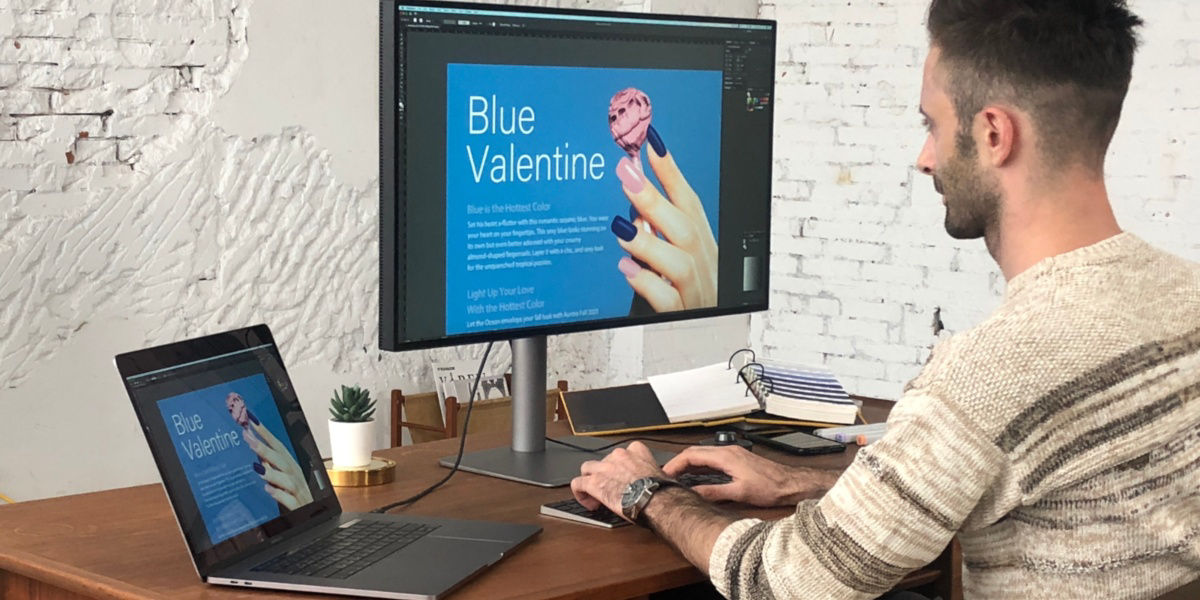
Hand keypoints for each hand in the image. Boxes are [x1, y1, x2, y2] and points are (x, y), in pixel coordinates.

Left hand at [244, 419, 314, 510]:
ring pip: (287, 480)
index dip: (265, 433)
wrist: (314, 515)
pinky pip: (290, 500)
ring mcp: (299, 491)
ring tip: (256, 467)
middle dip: (264, 448)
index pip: (278, 447)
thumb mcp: (283, 480)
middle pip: (281, 460)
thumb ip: (271, 468)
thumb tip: (256, 454)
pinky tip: (268, 490)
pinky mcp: (299, 507)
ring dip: (272, 472)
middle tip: (246, 437)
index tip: (250, 421)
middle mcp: (296, 476)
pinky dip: (280, 495)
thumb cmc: (296, 497)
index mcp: (291, 467)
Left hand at [570, 442, 664, 518]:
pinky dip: (580, 493)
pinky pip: (578, 483)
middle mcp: (618, 455)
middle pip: (604, 461)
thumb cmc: (660, 490)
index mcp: (635, 450)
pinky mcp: (594, 482)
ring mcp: (604, 468)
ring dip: (590, 480)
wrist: (655, 500)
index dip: (619, 467)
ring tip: (595, 494)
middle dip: (605, 474)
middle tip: (611, 489)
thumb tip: (658, 479)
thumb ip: (652, 472)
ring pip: (587, 469)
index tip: (622, 478)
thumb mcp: (660, 473)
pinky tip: (589, 503)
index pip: (621, 454)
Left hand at [612, 125, 718, 311]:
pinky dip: (648, 284)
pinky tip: (627, 270)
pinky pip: (667, 301)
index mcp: (702, 246)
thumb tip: (633, 201)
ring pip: (680, 264)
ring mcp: (697, 293)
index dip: (671, 172)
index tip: (650, 143)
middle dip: (656, 199)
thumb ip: (654, 232)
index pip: (689, 202)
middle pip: (686, 228)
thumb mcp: (672, 259)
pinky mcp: (684, 319)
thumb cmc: (683, 294)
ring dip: (650, 242)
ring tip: (622, 228)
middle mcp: (704, 265)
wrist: (703, 342)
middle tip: (626, 175)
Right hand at [663, 445, 831, 507]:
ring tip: (678, 477)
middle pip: (695, 453)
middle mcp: (728, 451)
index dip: (675, 464)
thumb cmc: (770, 487)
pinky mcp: (737, 459)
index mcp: (726, 456)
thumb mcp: (739, 493)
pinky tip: (697, 476)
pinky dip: (700, 466)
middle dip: (678, 463)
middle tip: (667, 476)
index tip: (665, 474)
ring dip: (689, 465)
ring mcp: (732, 454)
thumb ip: (714, 493)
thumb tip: (694, 494)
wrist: (790, 483)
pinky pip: (712, 459)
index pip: (692, 455)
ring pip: (703, 455)